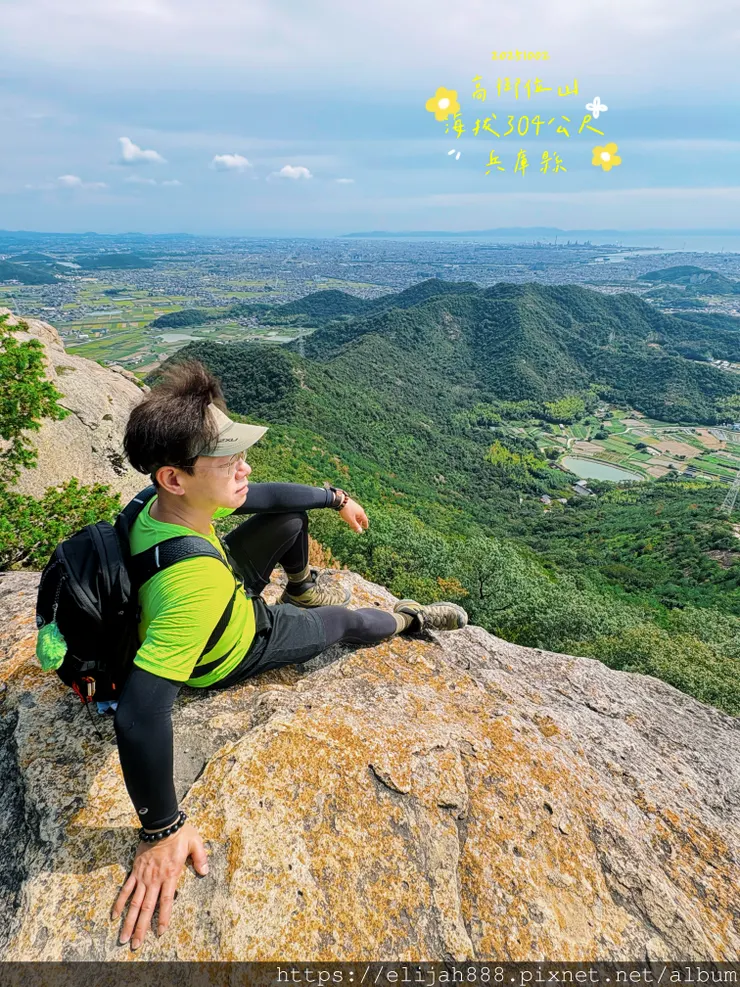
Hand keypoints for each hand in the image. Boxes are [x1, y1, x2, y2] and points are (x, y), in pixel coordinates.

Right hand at [112, 821, 207, 949]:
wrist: (160, 823)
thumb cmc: (180, 833)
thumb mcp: (196, 843)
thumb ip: (200, 858)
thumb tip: (205, 872)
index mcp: (170, 875)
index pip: (166, 902)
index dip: (163, 918)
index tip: (160, 933)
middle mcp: (155, 879)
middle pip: (147, 908)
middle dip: (141, 928)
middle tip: (135, 945)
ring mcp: (143, 876)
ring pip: (134, 903)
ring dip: (129, 921)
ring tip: (123, 937)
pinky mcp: (135, 871)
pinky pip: (126, 889)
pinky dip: (120, 902)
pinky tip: (115, 916)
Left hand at [339, 497, 367, 532]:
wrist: (340, 500)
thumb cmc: (346, 511)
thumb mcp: (351, 520)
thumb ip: (355, 526)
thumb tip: (360, 531)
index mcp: (361, 513)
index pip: (365, 520)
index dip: (365, 524)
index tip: (366, 527)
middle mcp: (359, 509)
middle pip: (361, 517)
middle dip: (360, 522)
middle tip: (359, 526)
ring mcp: (355, 506)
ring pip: (357, 514)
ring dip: (356, 519)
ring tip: (354, 522)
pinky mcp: (351, 504)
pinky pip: (353, 511)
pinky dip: (353, 516)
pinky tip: (349, 516)